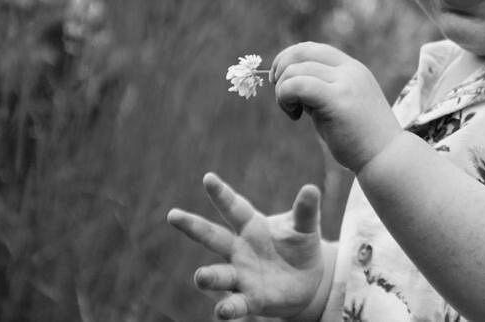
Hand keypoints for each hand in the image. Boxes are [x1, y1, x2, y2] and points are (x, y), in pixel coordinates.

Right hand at [166, 173, 327, 320]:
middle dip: (193, 226)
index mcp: (252, 226)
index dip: (221, 193)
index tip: (208, 178)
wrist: (309, 281)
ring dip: (209, 276)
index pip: (234, 207)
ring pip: (219, 274)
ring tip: (200, 276)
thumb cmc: (299, 247)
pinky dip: (229, 308)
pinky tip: (223, 311)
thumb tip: (311, 188)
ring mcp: (242, 275)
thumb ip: (306, 211)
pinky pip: (236, 304)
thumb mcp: (306, 227)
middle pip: (213, 236)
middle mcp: (239, 250)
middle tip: (173, 215)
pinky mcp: (251, 299)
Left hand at [271, 42, 401, 173]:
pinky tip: (296, 116)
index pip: (312, 48)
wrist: (387, 157)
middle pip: (301, 52)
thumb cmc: (362, 138)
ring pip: (295, 71)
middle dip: (280, 70)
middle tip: (282, 96)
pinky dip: (286, 98)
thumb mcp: (341, 105)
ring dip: (282, 91)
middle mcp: (350, 70)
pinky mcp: (337, 99)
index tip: (279, 81)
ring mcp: (345, 82)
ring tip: (294, 112)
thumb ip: (321, 90)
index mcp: (352, 68)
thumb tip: (292, 83)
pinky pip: (298, 86)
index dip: (288, 59)